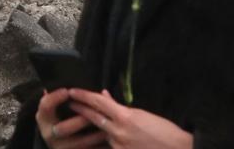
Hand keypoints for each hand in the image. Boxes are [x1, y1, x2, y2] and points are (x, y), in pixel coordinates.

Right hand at [37, 89, 107, 147]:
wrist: (56, 140)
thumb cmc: (57, 118)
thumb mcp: (53, 109)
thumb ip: (57, 98)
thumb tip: (67, 84)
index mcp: (43, 119)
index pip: (45, 107)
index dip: (55, 98)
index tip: (66, 91)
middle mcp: (49, 134)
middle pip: (62, 129)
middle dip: (79, 121)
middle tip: (93, 114)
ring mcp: (61, 147)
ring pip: (78, 143)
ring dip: (94, 136)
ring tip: (107, 128)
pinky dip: (99, 146)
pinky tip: (109, 140)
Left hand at [68, 90, 192, 148]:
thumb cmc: (163, 131)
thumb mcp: (141, 114)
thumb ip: (119, 107)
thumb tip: (104, 95)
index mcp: (125, 117)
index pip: (98, 102)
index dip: (83, 95)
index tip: (72, 91)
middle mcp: (120, 132)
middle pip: (94, 117)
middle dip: (81, 109)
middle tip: (70, 102)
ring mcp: (120, 146)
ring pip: (102, 134)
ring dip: (97, 127)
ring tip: (85, 119)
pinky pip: (110, 146)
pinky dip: (109, 141)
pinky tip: (106, 137)